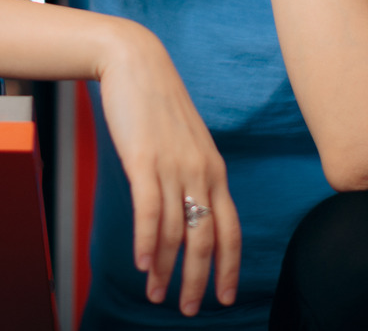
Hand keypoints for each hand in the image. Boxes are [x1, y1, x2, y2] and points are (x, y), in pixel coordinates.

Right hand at [97, 26, 241, 314]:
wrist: (136, 62)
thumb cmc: (156, 104)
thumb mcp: (184, 142)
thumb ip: (190, 175)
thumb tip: (187, 211)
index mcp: (214, 170)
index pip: (231, 229)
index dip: (229, 267)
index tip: (225, 296)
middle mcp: (201, 172)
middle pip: (207, 239)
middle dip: (199, 280)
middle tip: (190, 309)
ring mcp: (174, 167)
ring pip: (177, 232)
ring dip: (166, 270)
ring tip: (156, 294)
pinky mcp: (144, 160)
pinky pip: (150, 211)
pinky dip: (147, 242)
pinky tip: (142, 264)